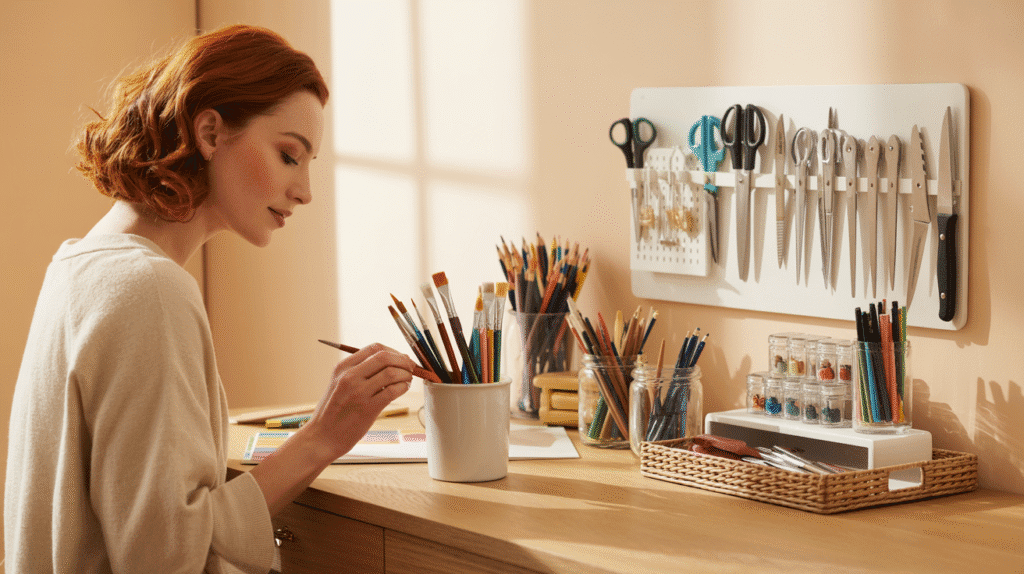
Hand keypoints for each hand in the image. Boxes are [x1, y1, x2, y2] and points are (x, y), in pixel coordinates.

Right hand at [301, 343, 414, 462]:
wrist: (322, 437)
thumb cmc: (333, 412)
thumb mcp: (338, 384)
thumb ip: (358, 371)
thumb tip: (390, 361)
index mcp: (343, 367)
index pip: (374, 348)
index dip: (393, 351)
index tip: (401, 358)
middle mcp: (350, 376)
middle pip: (385, 357)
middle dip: (403, 361)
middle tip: (410, 368)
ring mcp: (359, 392)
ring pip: (392, 372)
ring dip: (405, 375)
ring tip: (407, 380)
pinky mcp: (368, 408)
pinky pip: (393, 391)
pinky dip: (403, 387)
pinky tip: (403, 389)